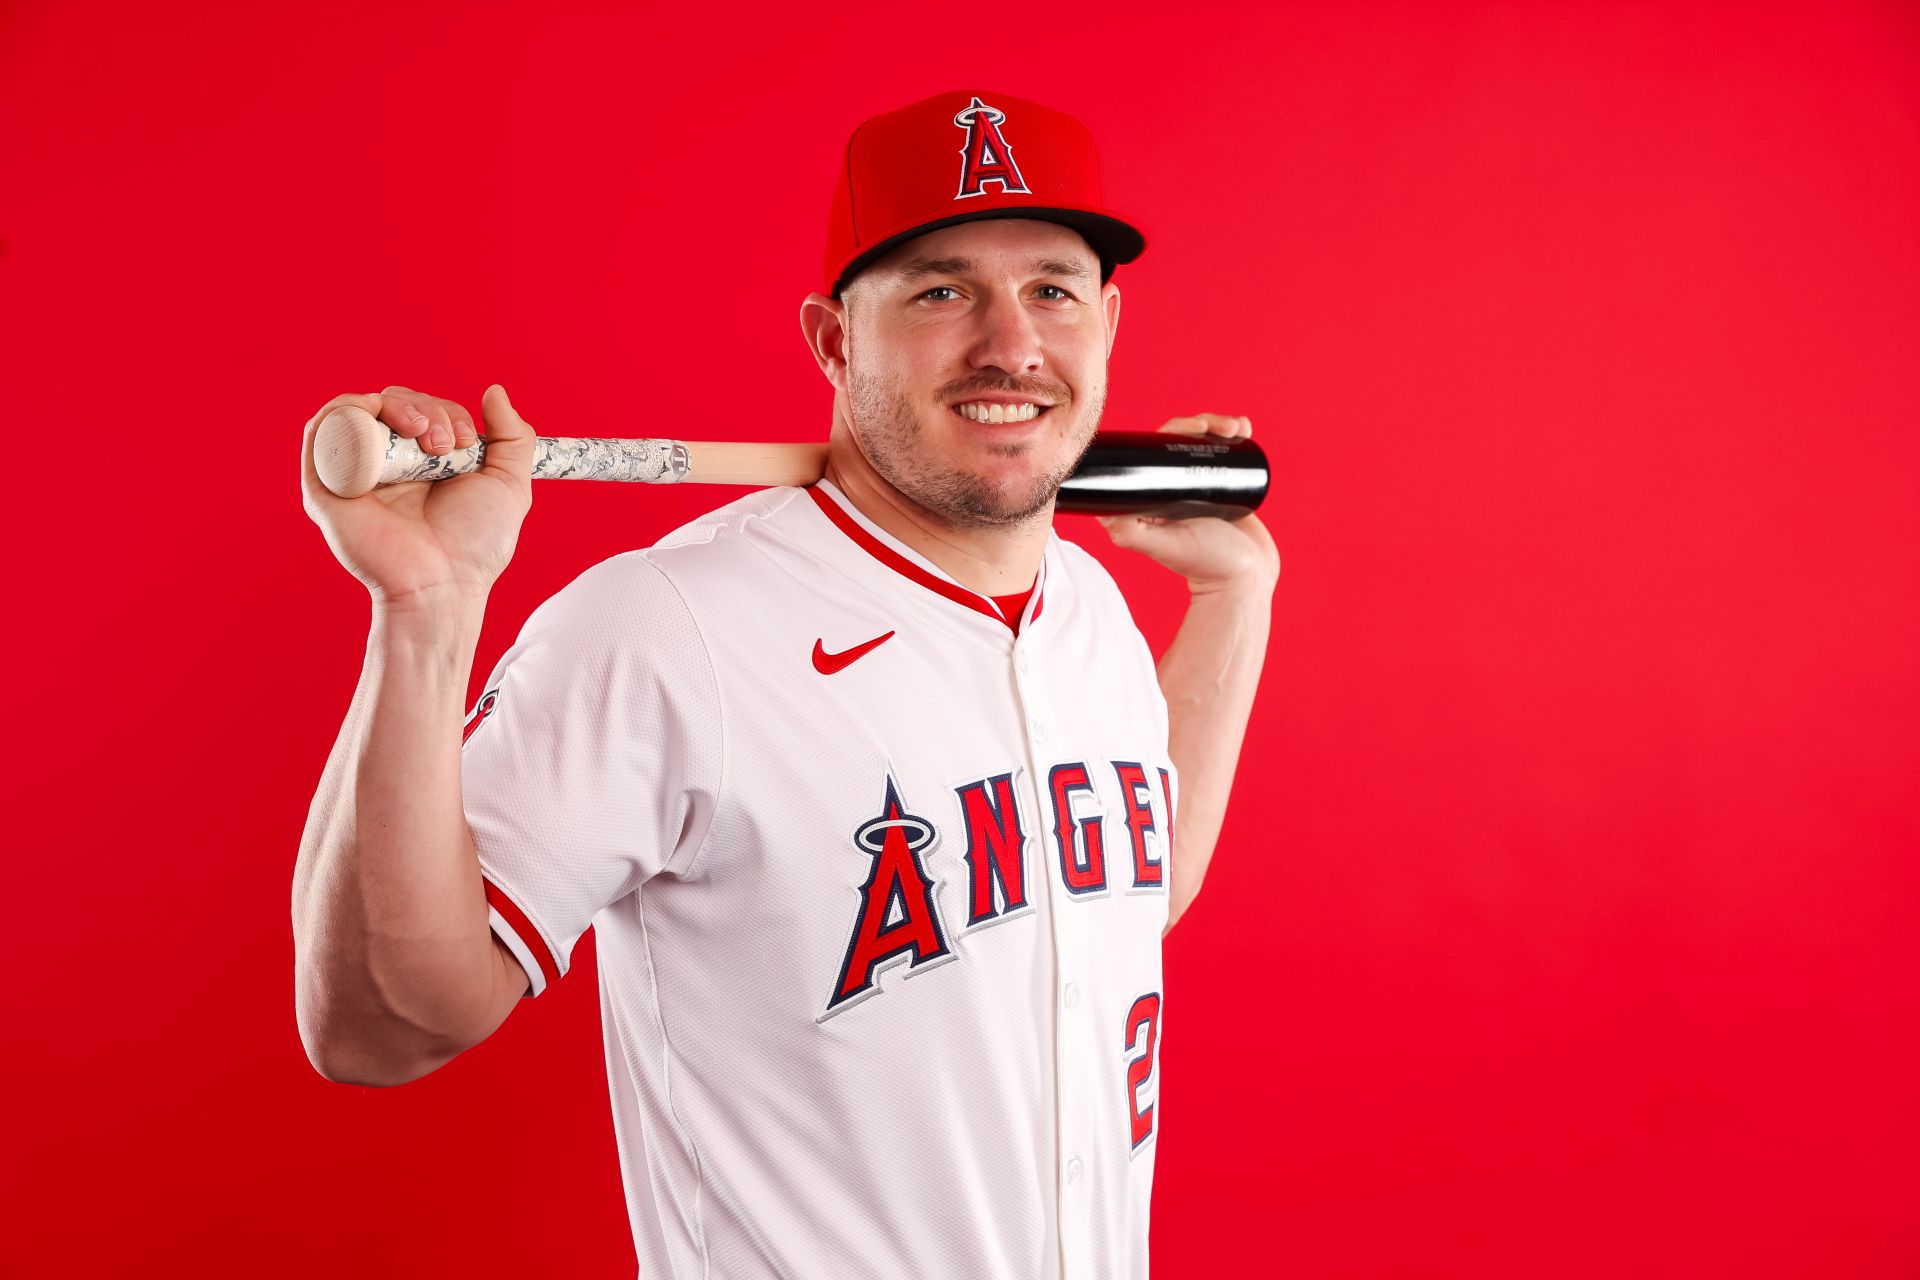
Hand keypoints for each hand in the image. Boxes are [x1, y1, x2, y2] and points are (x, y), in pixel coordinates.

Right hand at [300, 384, 536, 607]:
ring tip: (422, 435)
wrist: (443, 583)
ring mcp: (356, 471)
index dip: (447, 410)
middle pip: (395, 402)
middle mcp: (388, 463)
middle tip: (446, 445)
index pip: (425, 409)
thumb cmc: (476, 545)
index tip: (469, 440)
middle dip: (427, 408)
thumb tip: (494, 390)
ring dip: (396, 405)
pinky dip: (347, 407)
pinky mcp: (326, 485)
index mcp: (423, 462)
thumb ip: (513, 436)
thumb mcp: (510, 483)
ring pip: (363, 408)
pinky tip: (377, 414)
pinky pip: (322, 429)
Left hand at [1097, 413, 1279, 594]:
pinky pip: (1224, 453)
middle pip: (1178, 440)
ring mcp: (1195, 486)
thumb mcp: (1163, 545)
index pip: (1151, 450)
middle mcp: (1167, 490)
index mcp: (1147, 497)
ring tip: (1237, 428)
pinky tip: (1244, 428)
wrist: (1248, 579)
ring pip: (1201, 442)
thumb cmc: (1205, 565)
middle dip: (1199, 423)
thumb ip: (1130, 532)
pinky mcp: (1221, 486)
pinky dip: (1234, 434)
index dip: (1170, 431)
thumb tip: (1103, 507)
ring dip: (1218, 424)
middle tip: (1219, 427)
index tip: (1192, 426)